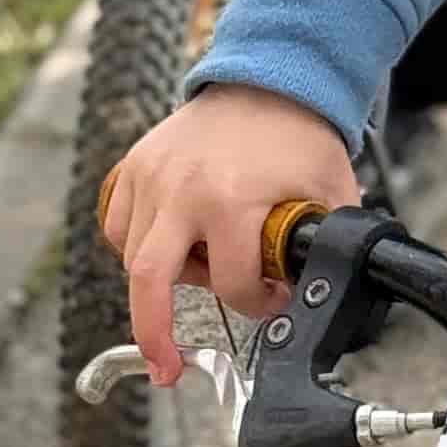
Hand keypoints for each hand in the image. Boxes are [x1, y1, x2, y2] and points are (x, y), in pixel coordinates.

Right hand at [98, 82, 356, 381]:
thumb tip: (325, 291)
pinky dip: (134, 246)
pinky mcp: (134, 165)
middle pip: (148, 281)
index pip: (231, 283)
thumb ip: (324, 247)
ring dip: (160, 282)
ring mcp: (152, 175)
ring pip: (132, 257)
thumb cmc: (301, 136)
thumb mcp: (330, 193)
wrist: (270, 77)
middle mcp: (182, 190)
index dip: (256, 304)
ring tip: (201, 269)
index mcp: (233, 200)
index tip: (270, 301)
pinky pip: (116, 225)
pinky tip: (167, 246)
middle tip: (168, 368)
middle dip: (154, 335)